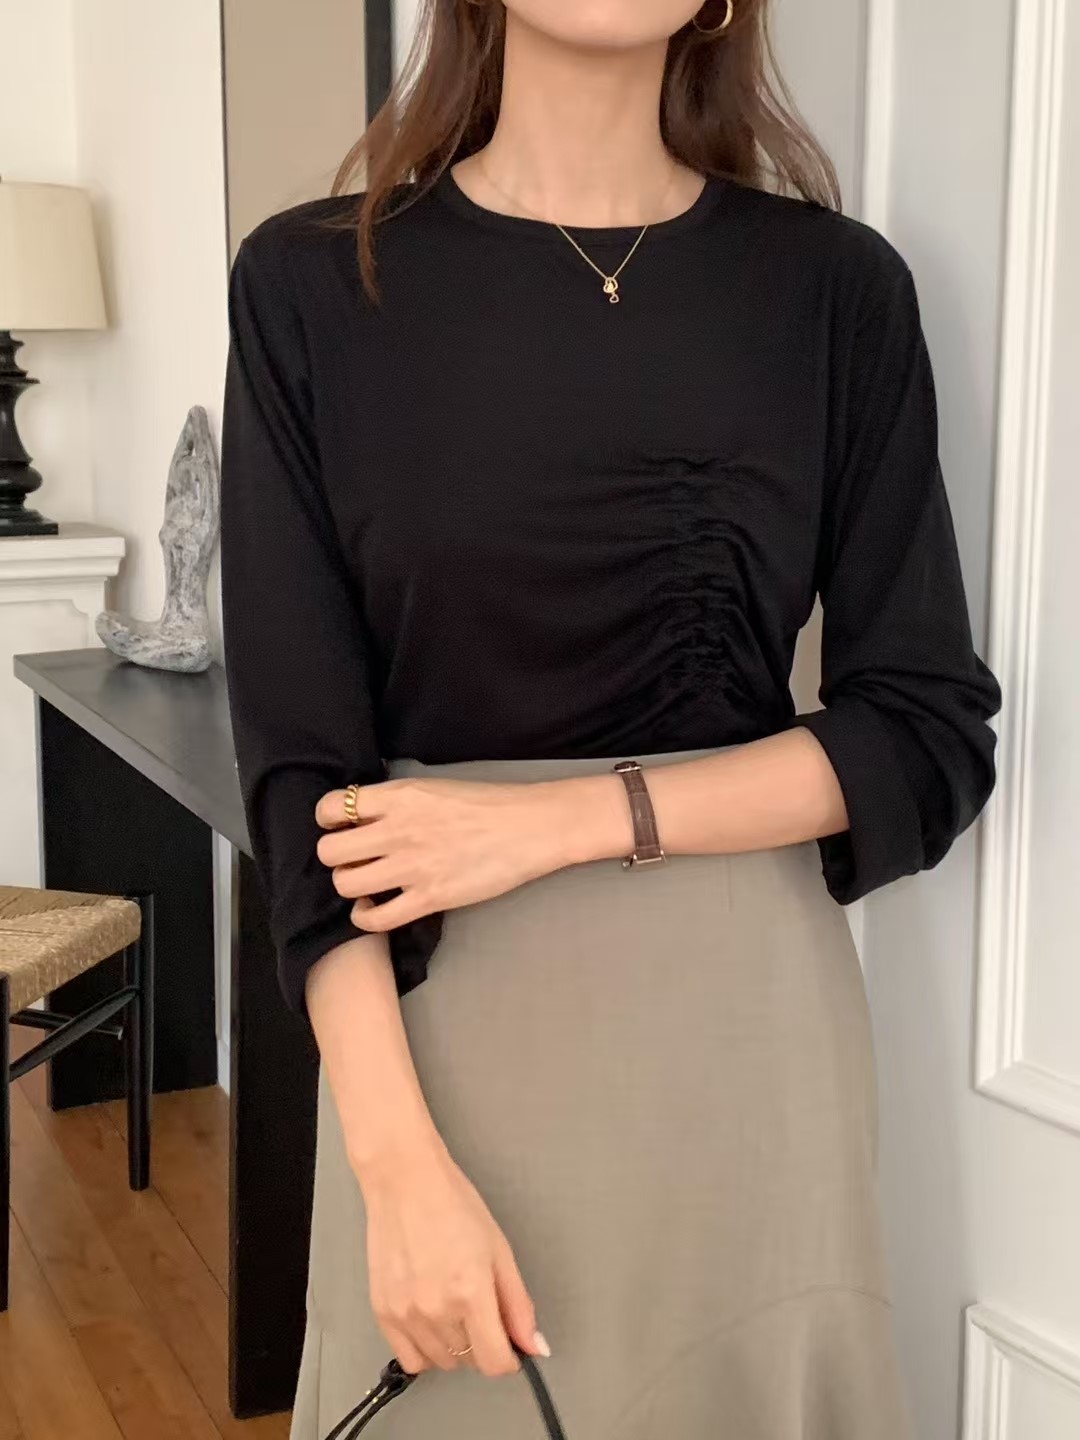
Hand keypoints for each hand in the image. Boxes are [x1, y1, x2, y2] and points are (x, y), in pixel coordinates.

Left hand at [314, 773, 627, 930]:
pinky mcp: (429, 898)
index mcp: (398, 796)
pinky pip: (375, 918)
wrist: (530, 827)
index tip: (342, 827)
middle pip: (329, 851)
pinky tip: (375, 908)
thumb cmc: (487, 804)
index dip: (328, 820)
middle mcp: (397, 830)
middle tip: (354, 858)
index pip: (330, 808)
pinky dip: (365, 917)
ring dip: (350, 886)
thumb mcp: (432, 788)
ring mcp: (412, 867)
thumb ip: (395, 801)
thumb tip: (360, 815)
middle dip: (336, 857)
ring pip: (345, 884)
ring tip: (366, 883)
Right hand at [358, 1140, 548, 1377]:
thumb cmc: (453, 1205)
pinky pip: (410, 1359)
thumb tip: (534, 1345)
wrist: (404, 1181)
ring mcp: (406, 1314)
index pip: (495, 1361)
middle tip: (478, 1305)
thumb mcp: (499, 1250)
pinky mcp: (383, 1313)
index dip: (508, 1357)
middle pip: (470, 1362)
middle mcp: (437, 1309)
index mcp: (471, 1292)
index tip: (509, 1346)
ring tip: (452, 1303)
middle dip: (481, 1342)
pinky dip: (425, 1349)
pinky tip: (431, 1319)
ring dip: (454, 1346)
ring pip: (442, 1362)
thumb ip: (518, 1305)